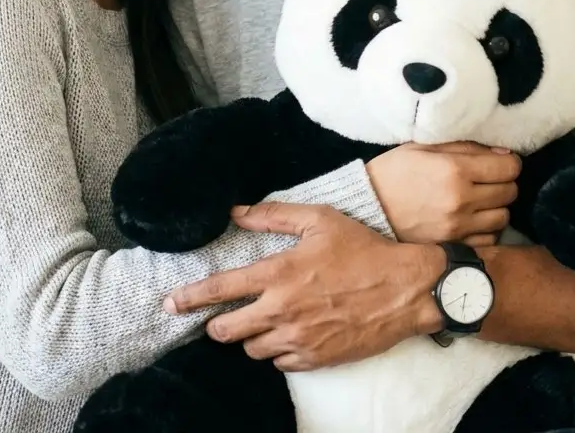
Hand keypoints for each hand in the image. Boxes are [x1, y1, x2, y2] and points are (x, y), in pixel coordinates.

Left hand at [163, 202, 445, 371]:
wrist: (405, 289)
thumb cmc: (363, 249)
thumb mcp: (319, 219)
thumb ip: (273, 215)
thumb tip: (236, 211)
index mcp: (279, 273)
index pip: (220, 289)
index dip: (189, 297)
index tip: (169, 303)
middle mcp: (282, 311)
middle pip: (227, 331)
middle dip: (218, 324)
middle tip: (222, 317)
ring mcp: (298, 339)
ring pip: (252, 349)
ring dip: (251, 336)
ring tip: (266, 319)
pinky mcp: (315, 360)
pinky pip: (279, 363)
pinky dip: (278, 350)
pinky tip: (291, 332)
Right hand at [365, 141, 520, 245]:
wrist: (368, 207)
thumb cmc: (394, 171)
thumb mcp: (424, 147)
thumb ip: (465, 147)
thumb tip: (503, 152)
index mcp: (455, 170)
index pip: (509, 167)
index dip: (508, 162)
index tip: (499, 162)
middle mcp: (461, 200)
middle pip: (510, 192)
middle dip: (503, 182)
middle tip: (487, 179)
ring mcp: (459, 227)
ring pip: (503, 217)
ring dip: (496, 207)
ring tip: (480, 200)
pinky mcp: (454, 246)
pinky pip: (489, 240)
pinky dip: (486, 230)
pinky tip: (472, 220)